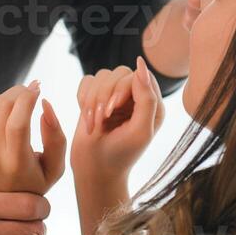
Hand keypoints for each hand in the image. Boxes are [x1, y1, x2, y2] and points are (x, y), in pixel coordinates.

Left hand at [0, 80, 66, 194]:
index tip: (37, 88)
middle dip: (17, 92)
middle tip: (26, 94)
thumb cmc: (30, 182)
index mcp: (16, 164)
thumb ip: (57, 138)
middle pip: (1, 107)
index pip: (18, 121)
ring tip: (12, 108)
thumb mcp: (53, 168)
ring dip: (2, 99)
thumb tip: (45, 104)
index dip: (28, 97)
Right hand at [71, 56, 164, 180]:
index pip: (140, 76)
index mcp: (152, 104)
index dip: (122, 87)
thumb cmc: (121, 154)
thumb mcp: (140, 131)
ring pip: (102, 76)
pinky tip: (86, 118)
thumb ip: (146, 99)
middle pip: (119, 72)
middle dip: (104, 95)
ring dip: (92, 100)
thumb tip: (141, 64)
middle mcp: (135, 97)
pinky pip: (87, 81)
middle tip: (100, 120)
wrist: (95, 169)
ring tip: (92, 124)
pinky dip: (83, 98)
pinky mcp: (95, 98)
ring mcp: (114, 96)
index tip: (112, 110)